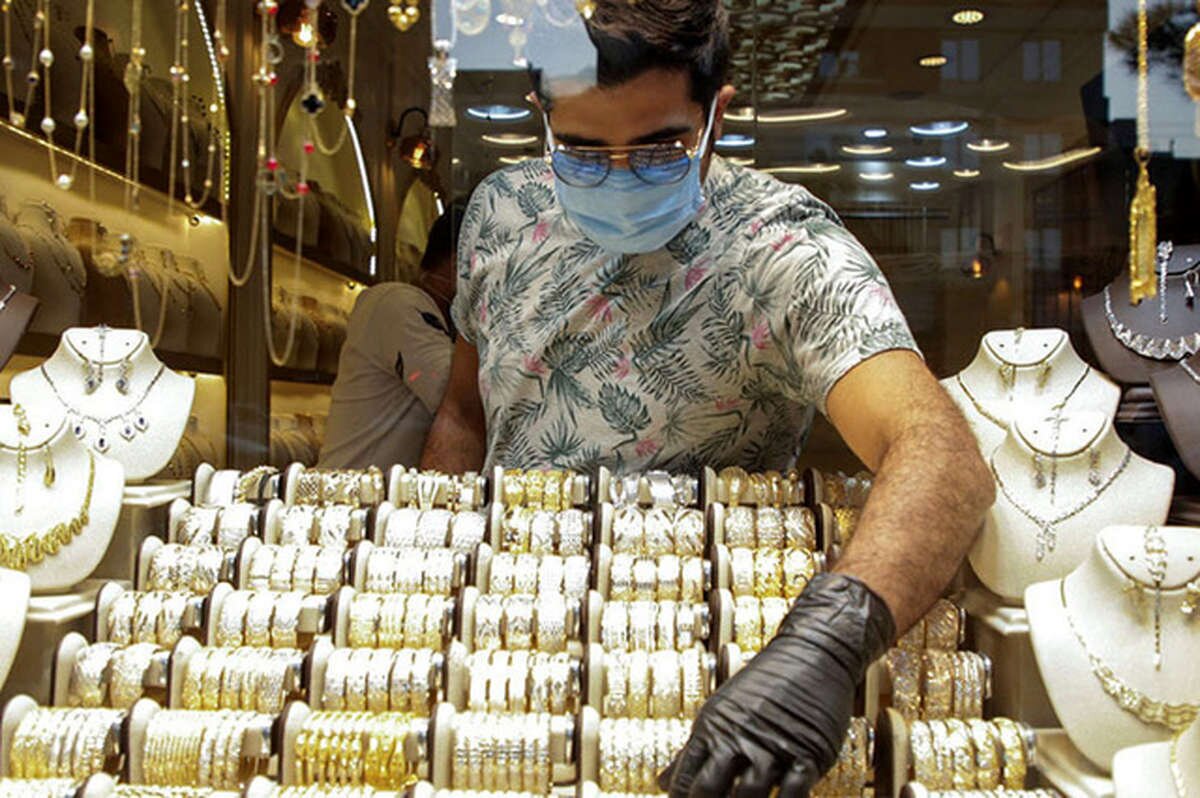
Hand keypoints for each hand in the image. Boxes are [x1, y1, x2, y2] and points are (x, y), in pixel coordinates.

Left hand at [659, 573, 894, 797]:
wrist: (813, 651)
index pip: (685, 779)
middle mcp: (739, 737)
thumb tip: (662, 782)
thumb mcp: (721, 710)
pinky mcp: (808, 753)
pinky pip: (793, 793)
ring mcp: (773, 745)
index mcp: (712, 727)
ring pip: (748, 795)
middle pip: (709, 790)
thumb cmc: (765, 683)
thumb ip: (693, 751)